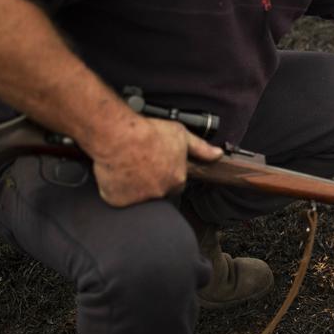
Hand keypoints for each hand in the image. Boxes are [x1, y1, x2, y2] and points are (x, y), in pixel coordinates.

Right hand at [90, 116, 223, 206]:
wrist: (119, 135)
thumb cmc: (149, 133)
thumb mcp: (181, 135)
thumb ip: (201, 148)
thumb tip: (217, 155)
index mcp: (177, 180)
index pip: (176, 184)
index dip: (167, 174)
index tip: (158, 165)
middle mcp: (161, 192)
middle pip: (158, 191)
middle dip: (151, 181)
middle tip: (141, 164)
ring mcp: (139, 198)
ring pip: (138, 197)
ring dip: (134, 187)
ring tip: (128, 167)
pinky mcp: (119, 200)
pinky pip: (118, 198)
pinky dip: (116, 190)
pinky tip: (116, 174)